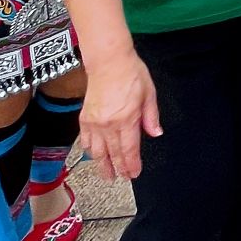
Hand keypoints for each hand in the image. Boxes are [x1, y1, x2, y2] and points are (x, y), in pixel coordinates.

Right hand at [81, 49, 161, 180]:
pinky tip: (94, 156)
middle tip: (122, 178)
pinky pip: (85, 140)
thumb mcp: (149, 93)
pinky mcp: (84, 118)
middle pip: (113, 154)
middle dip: (119, 168)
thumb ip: (151, 117)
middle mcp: (108, 124)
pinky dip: (89, 151)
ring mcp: (94, 122)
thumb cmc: (130, 73)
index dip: (131, 165)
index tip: (134, 174)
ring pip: (97, 152)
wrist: (108, 61)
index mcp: (126, 119)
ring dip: (102, 165)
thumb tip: (156, 133)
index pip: (129, 150)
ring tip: (107, 174)